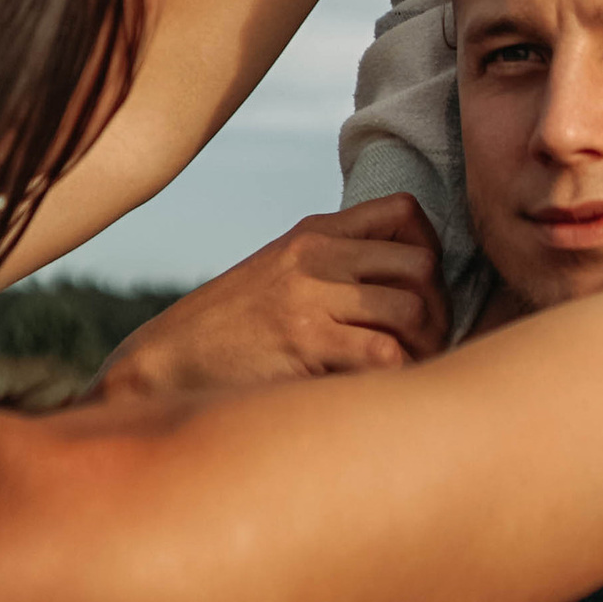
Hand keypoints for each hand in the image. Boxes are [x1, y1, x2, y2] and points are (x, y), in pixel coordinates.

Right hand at [93, 197, 450, 397]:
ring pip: (413, 308)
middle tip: (427, 343)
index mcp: (312, 234)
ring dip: (425, 346)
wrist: (163, 364)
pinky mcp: (305, 343)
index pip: (404, 212)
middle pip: (422, 264)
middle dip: (439, 307)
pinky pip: (385, 353)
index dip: (429, 250)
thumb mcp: (275, 275)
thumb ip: (328, 268)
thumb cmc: (225, 331)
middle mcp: (315, 257)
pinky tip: (382, 389)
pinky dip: (399, 374)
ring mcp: (310, 298)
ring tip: (409, 370)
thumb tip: (400, 288)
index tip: (421, 291)